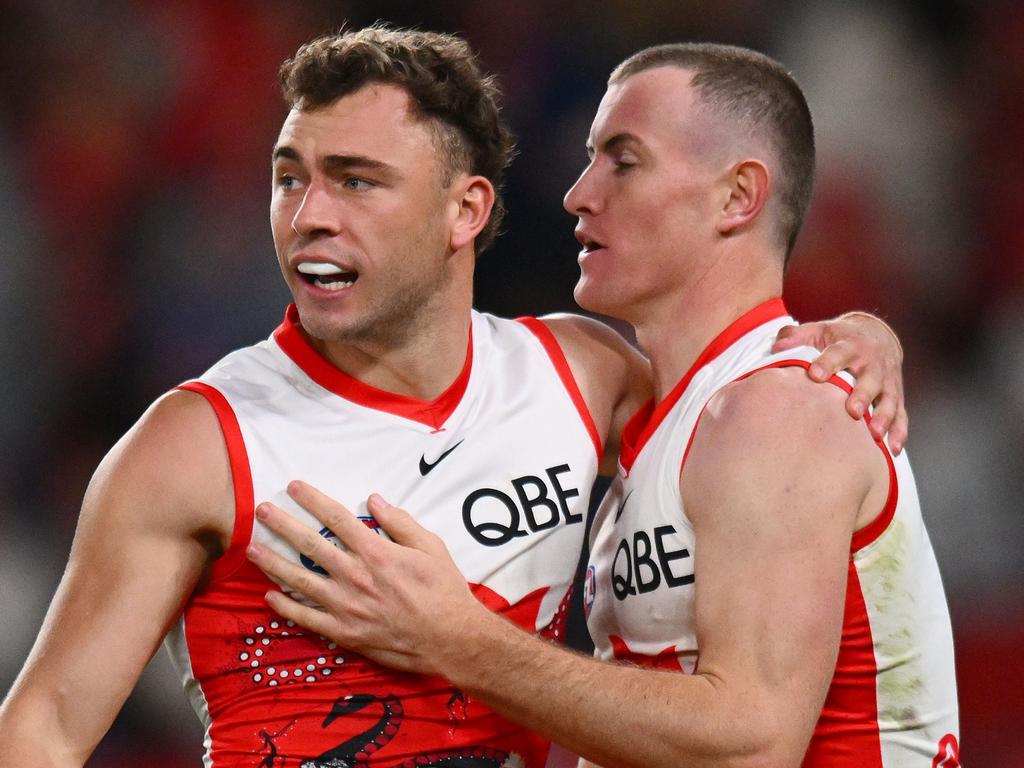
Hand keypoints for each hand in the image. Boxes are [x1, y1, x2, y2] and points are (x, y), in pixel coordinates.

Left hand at [245, 481, 484, 675]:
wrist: (451, 639)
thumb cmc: (444, 591)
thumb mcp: (431, 547)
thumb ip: (400, 523)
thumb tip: (374, 501)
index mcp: (377, 552)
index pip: (337, 519)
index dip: (313, 500)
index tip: (294, 487)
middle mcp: (355, 577)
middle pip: (310, 545)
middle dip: (283, 524)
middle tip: (262, 510)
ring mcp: (346, 607)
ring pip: (300, 581)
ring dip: (274, 563)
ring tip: (252, 549)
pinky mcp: (344, 632)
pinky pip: (307, 618)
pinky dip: (286, 607)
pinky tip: (269, 595)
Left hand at [772, 312, 907, 453]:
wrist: (877, 335)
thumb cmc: (839, 338)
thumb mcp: (818, 331)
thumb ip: (796, 337)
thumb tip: (775, 347)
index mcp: (850, 346)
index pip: (838, 353)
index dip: (827, 362)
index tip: (815, 374)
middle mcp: (871, 364)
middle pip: (869, 380)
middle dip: (862, 395)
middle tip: (853, 411)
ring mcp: (886, 381)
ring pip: (888, 399)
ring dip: (883, 417)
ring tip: (875, 434)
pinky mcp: (895, 395)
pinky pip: (901, 414)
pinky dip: (899, 431)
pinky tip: (893, 449)